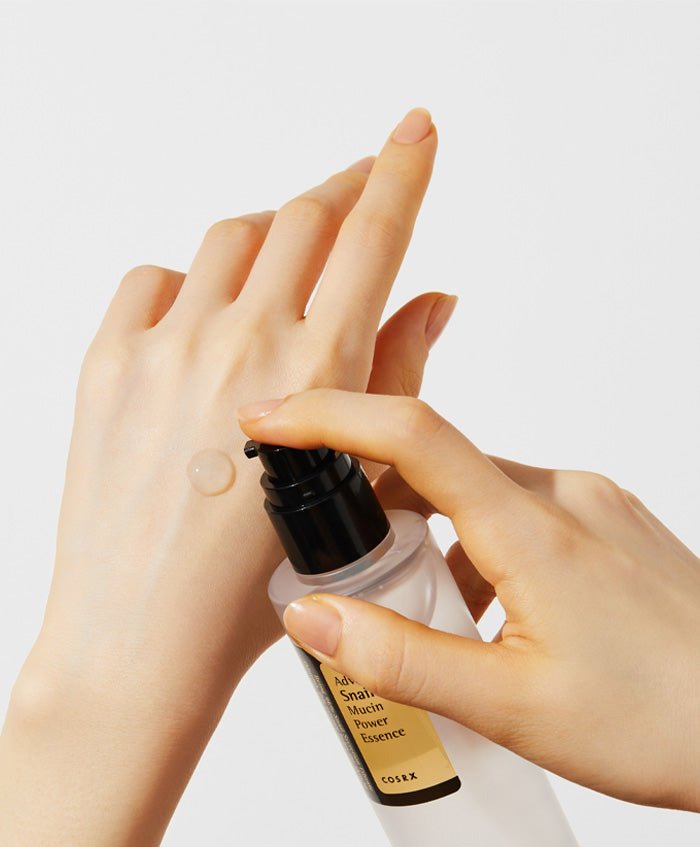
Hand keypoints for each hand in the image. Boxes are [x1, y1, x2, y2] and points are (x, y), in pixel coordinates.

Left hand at [0, 110, 447, 846]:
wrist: (143, 638)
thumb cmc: (253, 587)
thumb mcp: (355, 485)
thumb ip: (398, 376)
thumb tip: (430, 299)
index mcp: (318, 373)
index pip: (371, 239)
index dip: (400, 173)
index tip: (414, 132)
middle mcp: (241, 344)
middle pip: (301, 217)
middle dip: (341, 191)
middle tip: (357, 193)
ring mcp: (166, 347)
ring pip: (231, 238)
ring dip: (270, 238)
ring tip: (282, 275)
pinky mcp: (108, 363)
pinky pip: (152, 280)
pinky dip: (188, 282)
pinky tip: (204, 319)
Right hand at [239, 389, 699, 812]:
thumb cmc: (663, 720)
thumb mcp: (512, 706)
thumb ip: (400, 657)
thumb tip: (309, 615)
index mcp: (531, 526)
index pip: (411, 434)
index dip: (329, 416)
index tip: (270, 417)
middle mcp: (562, 493)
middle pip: (436, 466)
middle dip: (380, 513)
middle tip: (358, 585)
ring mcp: (591, 504)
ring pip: (478, 493)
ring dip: (437, 540)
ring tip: (442, 626)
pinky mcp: (607, 523)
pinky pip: (520, 512)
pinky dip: (483, 548)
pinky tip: (496, 619)